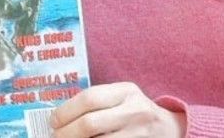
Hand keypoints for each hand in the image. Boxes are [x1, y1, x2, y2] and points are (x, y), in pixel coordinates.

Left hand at [50, 82, 186, 136]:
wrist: (170, 129)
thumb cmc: (137, 111)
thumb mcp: (123, 98)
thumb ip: (100, 102)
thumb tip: (61, 116)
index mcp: (126, 91)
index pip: (90, 98)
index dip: (66, 111)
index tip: (53, 120)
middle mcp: (133, 110)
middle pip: (90, 123)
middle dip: (66, 133)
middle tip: (55, 137)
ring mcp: (137, 133)